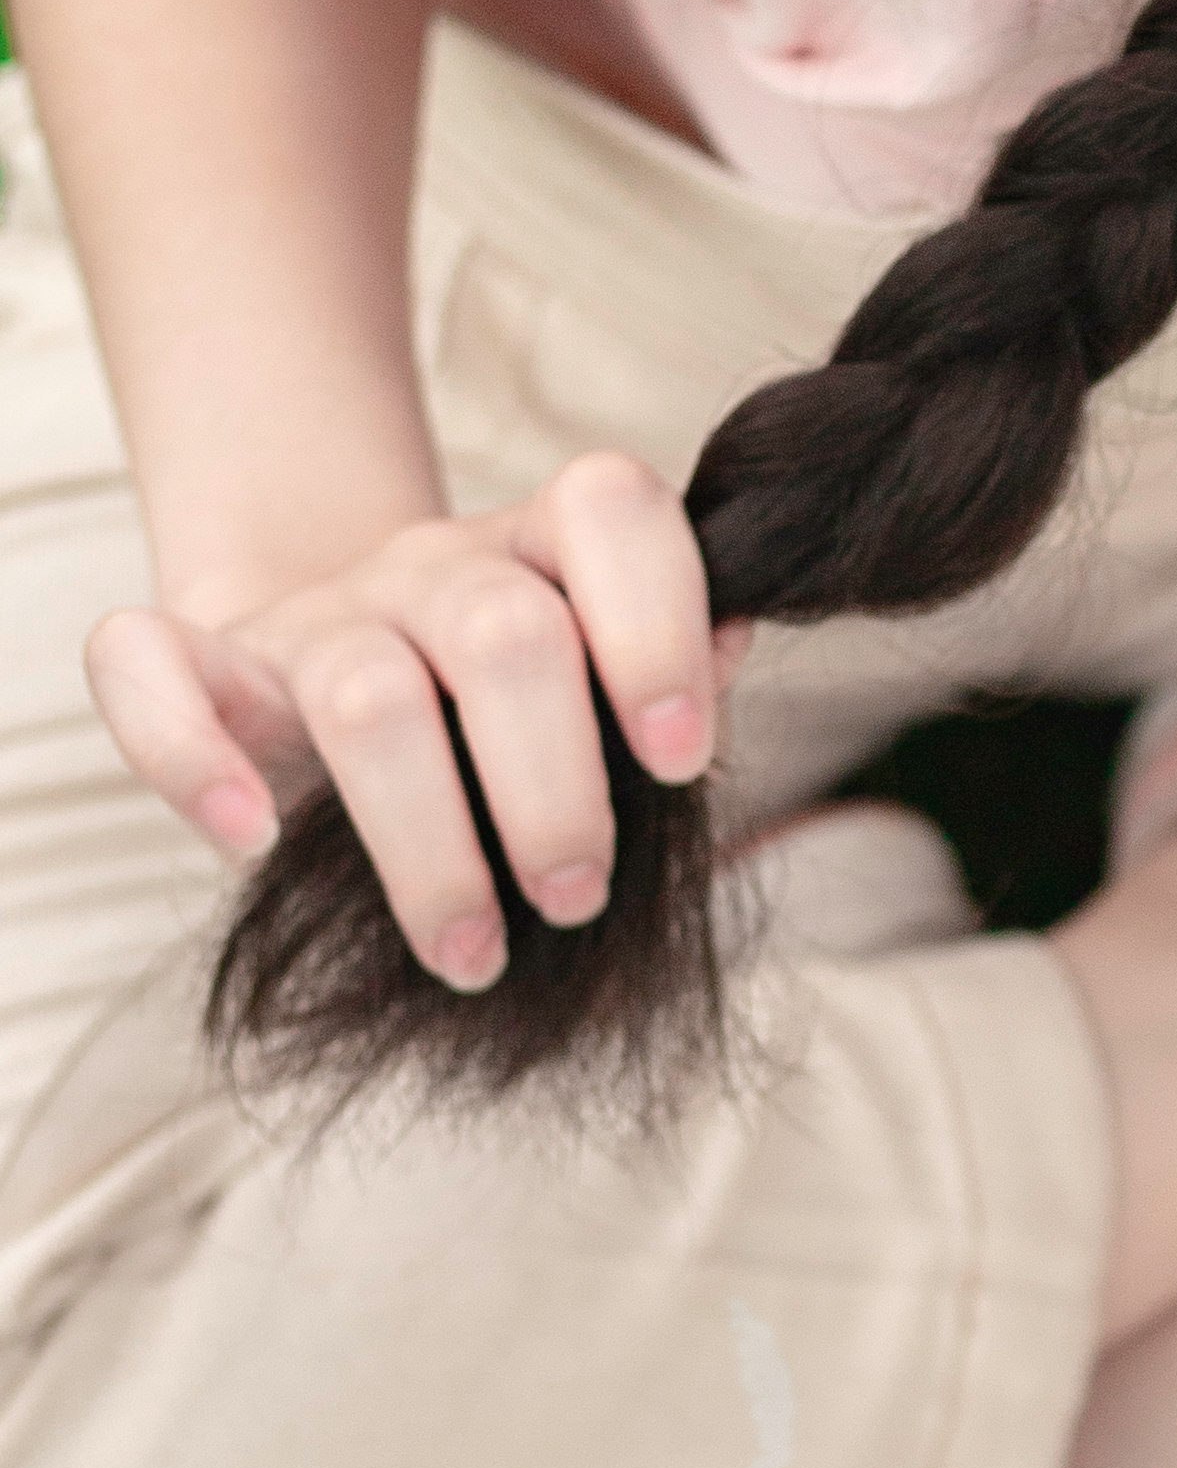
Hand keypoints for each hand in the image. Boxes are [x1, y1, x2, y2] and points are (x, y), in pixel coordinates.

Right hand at [87, 451, 741, 991]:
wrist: (321, 667)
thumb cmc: (492, 702)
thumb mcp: (591, 675)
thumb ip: (666, 656)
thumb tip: (738, 647)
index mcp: (544, 548)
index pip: (609, 514)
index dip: (657, 627)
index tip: (679, 760)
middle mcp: (434, 566)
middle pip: (504, 638)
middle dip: (555, 790)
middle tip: (579, 898)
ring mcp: (314, 614)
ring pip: (368, 697)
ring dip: (428, 844)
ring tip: (476, 953)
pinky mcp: (198, 661)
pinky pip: (147, 670)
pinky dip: (189, 759)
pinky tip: (247, 839)